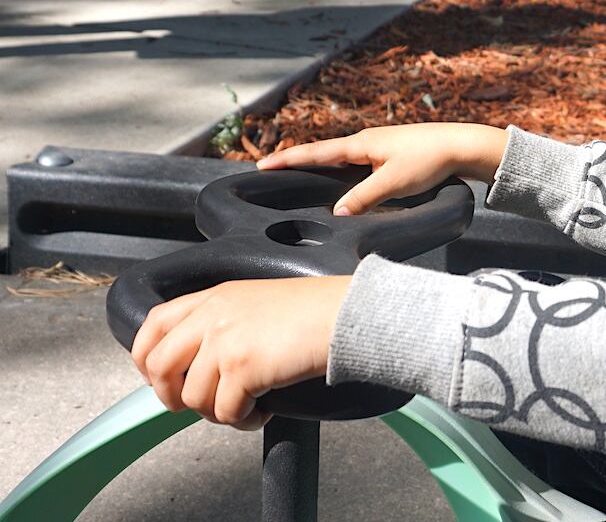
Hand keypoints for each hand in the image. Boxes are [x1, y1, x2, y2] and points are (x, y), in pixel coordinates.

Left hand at [131, 276, 351, 429]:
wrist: (346, 313)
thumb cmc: (316, 308)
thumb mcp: (257, 300)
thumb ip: (224, 321)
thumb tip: (204, 363)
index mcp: (215, 297)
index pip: (153, 324)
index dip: (146, 357)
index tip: (159, 378)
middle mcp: (213, 317)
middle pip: (159, 366)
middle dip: (173, 395)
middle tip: (200, 403)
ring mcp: (225, 342)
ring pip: (193, 397)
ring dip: (217, 412)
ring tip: (245, 408)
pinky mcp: (243, 368)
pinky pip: (225, 411)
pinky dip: (242, 420)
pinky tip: (261, 411)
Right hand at [258, 123, 508, 215]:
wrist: (462, 146)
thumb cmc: (429, 160)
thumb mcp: (394, 182)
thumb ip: (363, 197)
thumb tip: (335, 212)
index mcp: (361, 144)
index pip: (316, 153)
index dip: (288, 160)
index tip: (262, 166)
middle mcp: (366, 142)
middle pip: (323, 152)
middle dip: (296, 161)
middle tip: (269, 170)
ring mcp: (378, 147)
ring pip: (340, 157)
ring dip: (317, 164)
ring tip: (295, 174)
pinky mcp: (390, 154)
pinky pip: (356, 162)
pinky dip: (339, 169)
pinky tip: (339, 178)